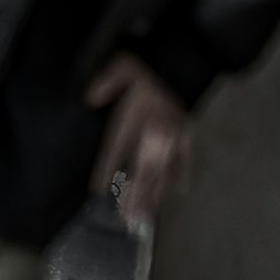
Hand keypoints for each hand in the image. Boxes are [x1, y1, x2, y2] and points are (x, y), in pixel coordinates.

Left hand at [87, 53, 194, 222]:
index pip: (117, 148)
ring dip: (155, 194)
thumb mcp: (122, 66)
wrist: (184, 59)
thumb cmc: (149, 65)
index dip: (106, 169)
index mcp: (137, 117)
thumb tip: (90, 99)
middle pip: (143, 170)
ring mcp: (175, 136)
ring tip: (147, 216)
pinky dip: (182, 175)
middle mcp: (156, 132)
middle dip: (136, 196)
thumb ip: (106, 82)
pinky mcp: (189, 133)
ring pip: (163, 171)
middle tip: (128, 220)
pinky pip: (186, 159)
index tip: (97, 191)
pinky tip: (178, 192)